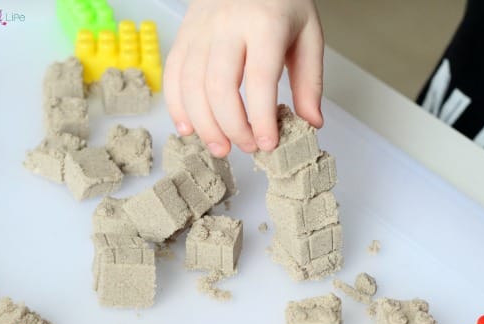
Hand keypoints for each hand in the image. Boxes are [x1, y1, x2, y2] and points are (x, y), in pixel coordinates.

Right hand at [164, 0, 323, 156]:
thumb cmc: (280, 1)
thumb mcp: (308, 34)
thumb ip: (310, 80)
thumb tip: (311, 123)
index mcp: (265, 23)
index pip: (260, 78)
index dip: (262, 117)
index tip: (268, 143)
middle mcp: (227, 25)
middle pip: (219, 86)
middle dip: (232, 127)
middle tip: (247, 148)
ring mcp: (200, 30)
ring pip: (191, 85)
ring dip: (204, 124)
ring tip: (220, 147)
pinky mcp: (183, 36)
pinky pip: (173, 75)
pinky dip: (177, 107)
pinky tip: (189, 128)